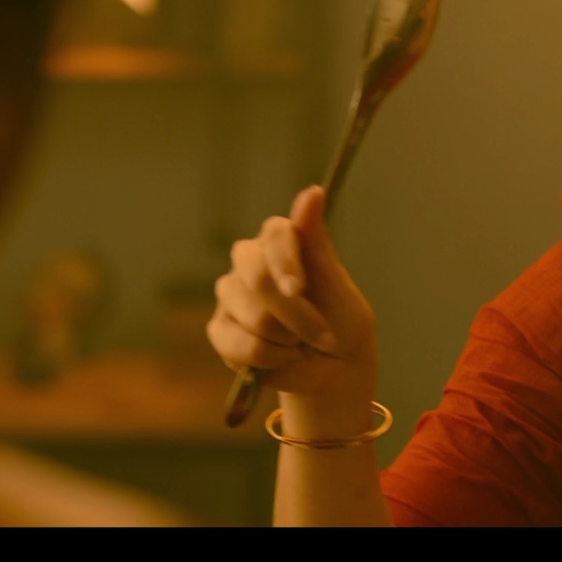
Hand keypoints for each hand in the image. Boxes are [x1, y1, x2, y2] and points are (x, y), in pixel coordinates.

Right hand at [208, 186, 377, 412]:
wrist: (334, 369)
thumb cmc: (341, 322)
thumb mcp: (337, 286)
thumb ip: (317, 243)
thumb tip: (312, 191)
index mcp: (281, 242)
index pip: (274, 234)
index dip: (286, 262)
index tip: (299, 289)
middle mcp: (250, 262)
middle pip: (256, 275)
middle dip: (294, 312)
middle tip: (320, 333)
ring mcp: (231, 295)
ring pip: (249, 313)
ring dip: (286, 339)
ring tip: (301, 344)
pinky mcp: (220, 329)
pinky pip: (233, 342)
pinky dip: (267, 357)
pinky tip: (282, 357)